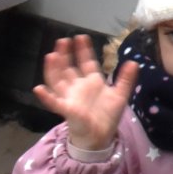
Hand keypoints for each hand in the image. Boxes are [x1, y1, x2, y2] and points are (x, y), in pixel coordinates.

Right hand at [34, 35, 136, 153]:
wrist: (101, 136)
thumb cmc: (107, 115)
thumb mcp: (120, 95)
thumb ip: (125, 79)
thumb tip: (133, 62)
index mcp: (92, 82)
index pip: (86, 62)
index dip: (83, 50)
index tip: (81, 37)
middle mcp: (78, 87)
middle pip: (69, 68)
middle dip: (65, 54)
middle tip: (62, 40)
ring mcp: (70, 98)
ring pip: (58, 80)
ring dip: (54, 69)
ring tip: (51, 56)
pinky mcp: (66, 110)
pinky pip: (53, 103)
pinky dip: (46, 96)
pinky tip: (39, 88)